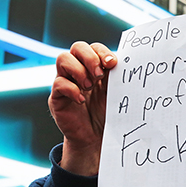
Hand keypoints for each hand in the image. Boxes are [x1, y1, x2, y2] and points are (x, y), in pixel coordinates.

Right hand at [49, 41, 116, 175]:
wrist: (96, 139)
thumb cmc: (108, 114)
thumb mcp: (115, 94)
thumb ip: (118, 78)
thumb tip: (129, 64)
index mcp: (95, 67)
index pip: (94, 48)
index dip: (102, 52)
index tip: (112, 63)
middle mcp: (79, 71)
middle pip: (77, 47)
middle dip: (90, 58)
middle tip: (100, 75)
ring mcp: (66, 82)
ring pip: (63, 59)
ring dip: (79, 70)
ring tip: (90, 87)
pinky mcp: (57, 97)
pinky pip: (58, 83)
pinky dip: (71, 89)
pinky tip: (81, 100)